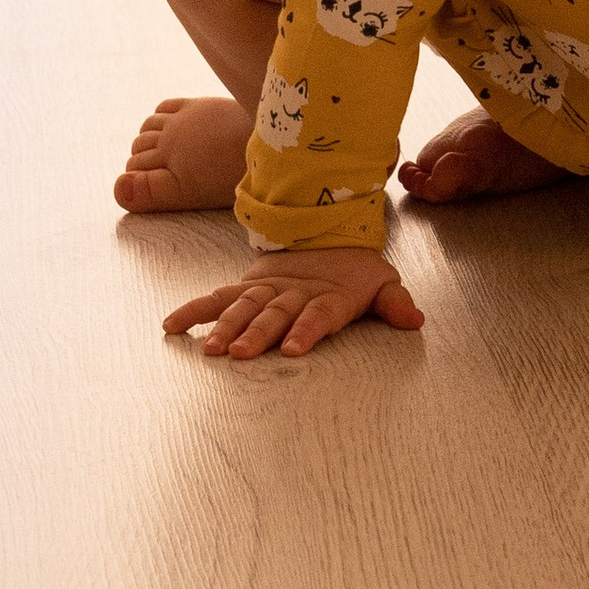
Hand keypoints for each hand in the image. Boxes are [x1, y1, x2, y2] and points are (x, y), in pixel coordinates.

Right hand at [164, 246, 423, 360]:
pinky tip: (172, 325)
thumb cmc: (355, 272)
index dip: (306, 330)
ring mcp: (268, 289)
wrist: (329, 234)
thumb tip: (416, 319)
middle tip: (239, 353)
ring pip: (244, 306)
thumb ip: (395, 304)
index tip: (292, 349)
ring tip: (210, 348)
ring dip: (226, 326)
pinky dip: (196, 310)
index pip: (318, 315)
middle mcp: (294, 293)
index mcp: (328, 296)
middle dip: (258, 333)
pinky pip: (218, 298)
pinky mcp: (248, 287)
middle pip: (275, 313)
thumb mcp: (382, 283)